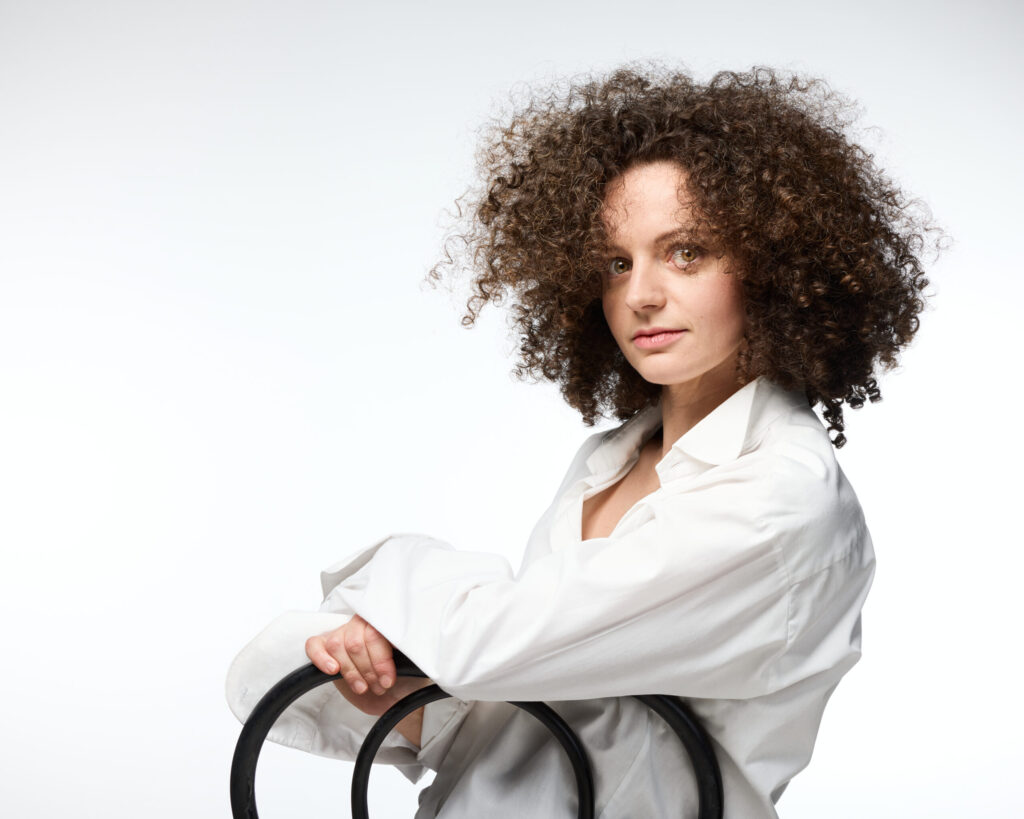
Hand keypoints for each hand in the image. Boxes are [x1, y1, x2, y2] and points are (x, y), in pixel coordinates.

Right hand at [305, 615, 432, 718]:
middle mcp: (363, 624)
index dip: (380, 660)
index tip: (388, 680)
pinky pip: (314, 645)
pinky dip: (320, 657)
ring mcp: (344, 634)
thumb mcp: (416, 666)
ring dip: (351, 672)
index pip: (375, 634)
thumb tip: (409, 647)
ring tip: (363, 687)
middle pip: (355, 642)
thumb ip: (410, 653)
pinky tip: (333, 670)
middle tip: (379, 687)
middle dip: (368, 670)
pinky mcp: (328, 649)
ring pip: (337, 645)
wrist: (397, 696)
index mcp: (387, 623)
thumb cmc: (408, 679)